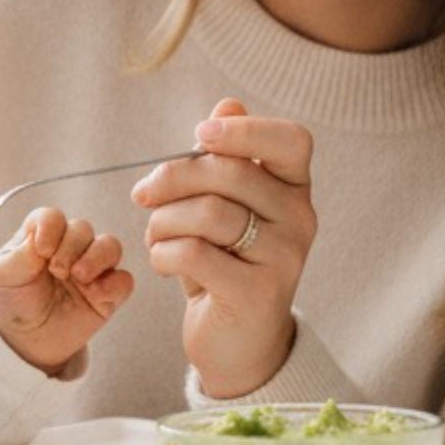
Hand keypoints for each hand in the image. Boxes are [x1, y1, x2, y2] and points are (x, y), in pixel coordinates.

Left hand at [0, 208, 133, 374]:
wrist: (24, 339)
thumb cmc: (13, 299)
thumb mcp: (4, 275)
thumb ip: (20, 255)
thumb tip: (38, 238)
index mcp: (42, 235)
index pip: (53, 217)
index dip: (51, 228)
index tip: (42, 250)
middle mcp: (69, 247)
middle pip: (82, 229)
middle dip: (71, 247)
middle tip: (57, 270)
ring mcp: (91, 269)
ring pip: (110, 246)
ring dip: (97, 257)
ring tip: (79, 276)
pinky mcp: (107, 294)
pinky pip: (124, 281)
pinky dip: (114, 285)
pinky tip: (96, 295)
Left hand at [138, 99, 316, 399]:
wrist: (237, 341)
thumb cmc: (225, 262)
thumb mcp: (225, 207)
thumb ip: (227, 157)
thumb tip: (228, 103)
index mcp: (295, 188)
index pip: (291, 140)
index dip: (244, 129)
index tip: (199, 134)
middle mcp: (300, 219)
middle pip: (230, 173)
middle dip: (172, 178)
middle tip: (144, 195)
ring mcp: (284, 258)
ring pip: (208, 213)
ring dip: (163, 220)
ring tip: (154, 234)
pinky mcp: (257, 294)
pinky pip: (194, 253)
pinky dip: (163, 252)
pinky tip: (162, 261)